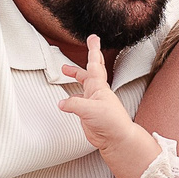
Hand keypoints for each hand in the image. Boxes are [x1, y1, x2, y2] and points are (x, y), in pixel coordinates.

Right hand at [56, 36, 156, 177]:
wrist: (116, 139)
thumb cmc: (111, 122)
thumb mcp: (89, 110)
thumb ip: (73, 104)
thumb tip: (62, 102)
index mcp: (99, 86)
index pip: (95, 64)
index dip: (93, 50)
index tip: (93, 38)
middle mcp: (96, 92)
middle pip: (87, 72)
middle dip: (81, 62)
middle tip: (78, 51)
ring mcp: (92, 102)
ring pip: (82, 85)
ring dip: (75, 77)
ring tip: (65, 71)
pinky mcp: (88, 113)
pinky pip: (77, 101)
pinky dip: (70, 97)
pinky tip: (65, 100)